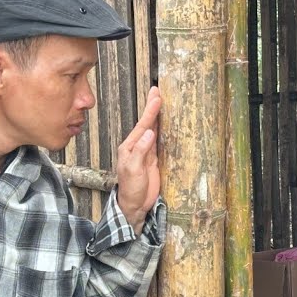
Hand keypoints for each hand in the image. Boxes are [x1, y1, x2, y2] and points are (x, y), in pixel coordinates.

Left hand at [115, 87, 161, 232]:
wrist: (135, 206)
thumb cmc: (131, 189)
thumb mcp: (133, 170)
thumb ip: (140, 151)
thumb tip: (150, 133)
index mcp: (130, 147)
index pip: (142, 125)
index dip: (150, 111)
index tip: (156, 97)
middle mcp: (137, 146)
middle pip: (147, 123)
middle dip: (152, 107)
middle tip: (157, 91)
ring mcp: (146, 152)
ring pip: (153, 129)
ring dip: (158, 116)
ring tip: (161, 102)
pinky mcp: (154, 160)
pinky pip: (159, 141)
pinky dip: (162, 130)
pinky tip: (166, 124)